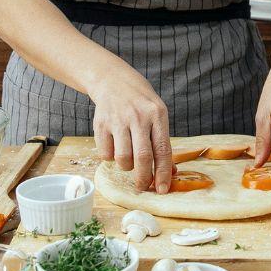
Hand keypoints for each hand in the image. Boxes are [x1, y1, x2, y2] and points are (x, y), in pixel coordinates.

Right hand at [89, 67, 172, 192]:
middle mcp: (138, 117)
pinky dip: (111, 158)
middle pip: (142, 157)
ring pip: (123, 159)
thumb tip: (170, 173)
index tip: (163, 189)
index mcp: (157, 115)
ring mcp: (118, 120)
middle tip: (143, 186)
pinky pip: (105, 154)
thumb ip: (162, 142)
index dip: (163, 173)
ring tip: (129, 159)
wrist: (113, 81)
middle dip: (144, 178)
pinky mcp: (100, 124)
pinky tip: (115, 147)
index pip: (162, 150)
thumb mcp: (158, 115)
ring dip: (127, 167)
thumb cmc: (141, 103)